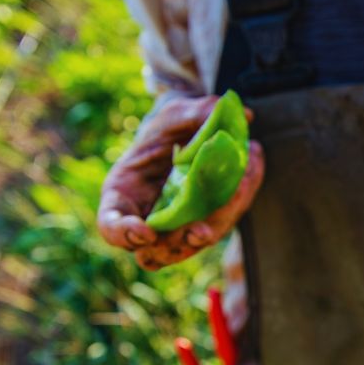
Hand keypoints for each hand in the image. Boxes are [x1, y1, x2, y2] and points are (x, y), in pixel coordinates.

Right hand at [97, 94, 264, 269]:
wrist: (185, 136)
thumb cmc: (167, 127)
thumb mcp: (174, 113)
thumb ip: (199, 112)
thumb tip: (243, 115)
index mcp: (123, 194)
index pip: (111, 226)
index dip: (124, 234)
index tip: (145, 231)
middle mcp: (145, 220)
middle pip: (156, 252)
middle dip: (179, 245)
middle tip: (201, 230)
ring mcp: (174, 230)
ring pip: (190, 246)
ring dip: (215, 226)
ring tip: (240, 185)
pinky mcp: (202, 226)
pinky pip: (219, 223)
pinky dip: (237, 201)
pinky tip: (252, 166)